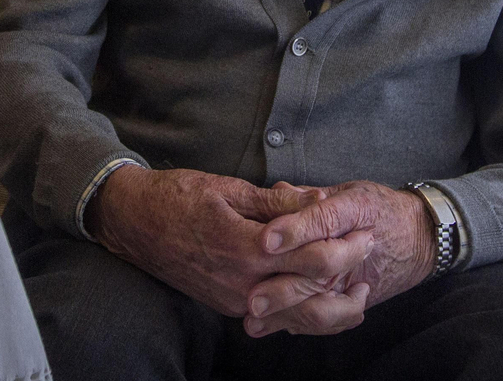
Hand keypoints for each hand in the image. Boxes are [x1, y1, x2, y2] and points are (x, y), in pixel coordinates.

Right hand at [87, 167, 357, 316]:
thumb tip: (323, 200)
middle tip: (370, 248)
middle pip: (312, 290)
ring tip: (358, 285)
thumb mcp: (230, 188)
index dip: (346, 244)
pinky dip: (302, 307)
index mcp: (247, 248)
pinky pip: (275, 315)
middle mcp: (242, 283)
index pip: (313, 257)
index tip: (367, 228)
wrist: (132, 223)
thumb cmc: (178, 197)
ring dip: (332, 303)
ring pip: (296, 315)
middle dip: (348, 270)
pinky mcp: (227, 306)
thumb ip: (279, 202)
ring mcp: (234, 300)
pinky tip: (321, 293)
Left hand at [244, 180, 438, 337]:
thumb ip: (310, 195)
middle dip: (283, 289)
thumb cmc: (379, 208)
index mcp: (353, 213)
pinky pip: (331, 319)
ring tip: (256, 319)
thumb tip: (277, 190)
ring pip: (323, 306)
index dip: (293, 230)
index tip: (264, 239)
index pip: (323, 221)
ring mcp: (354, 282)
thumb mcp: (350, 192)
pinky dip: (303, 325)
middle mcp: (354, 253)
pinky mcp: (356, 301)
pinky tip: (274, 324)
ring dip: (288, 314)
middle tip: (253, 298)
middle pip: (318, 273)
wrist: (420, 237)